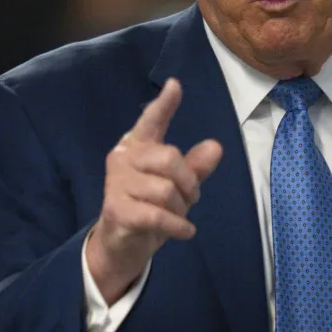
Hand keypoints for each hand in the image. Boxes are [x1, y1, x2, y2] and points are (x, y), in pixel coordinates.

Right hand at [85, 78, 222, 303]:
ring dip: (182, 208)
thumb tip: (216, 147)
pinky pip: (157, 215)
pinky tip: (186, 232)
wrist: (121, 246)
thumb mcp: (177, 187)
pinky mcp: (116, 210)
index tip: (175, 85)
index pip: (151, 120)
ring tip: (180, 216)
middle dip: (189, 182)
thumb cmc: (149, 208)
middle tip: (190, 199)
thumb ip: (195, 167)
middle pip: (170, 158)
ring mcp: (116, 184)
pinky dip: (178, 226)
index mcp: (137, 146)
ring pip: (165, 190)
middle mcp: (122, 158)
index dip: (164, 104)